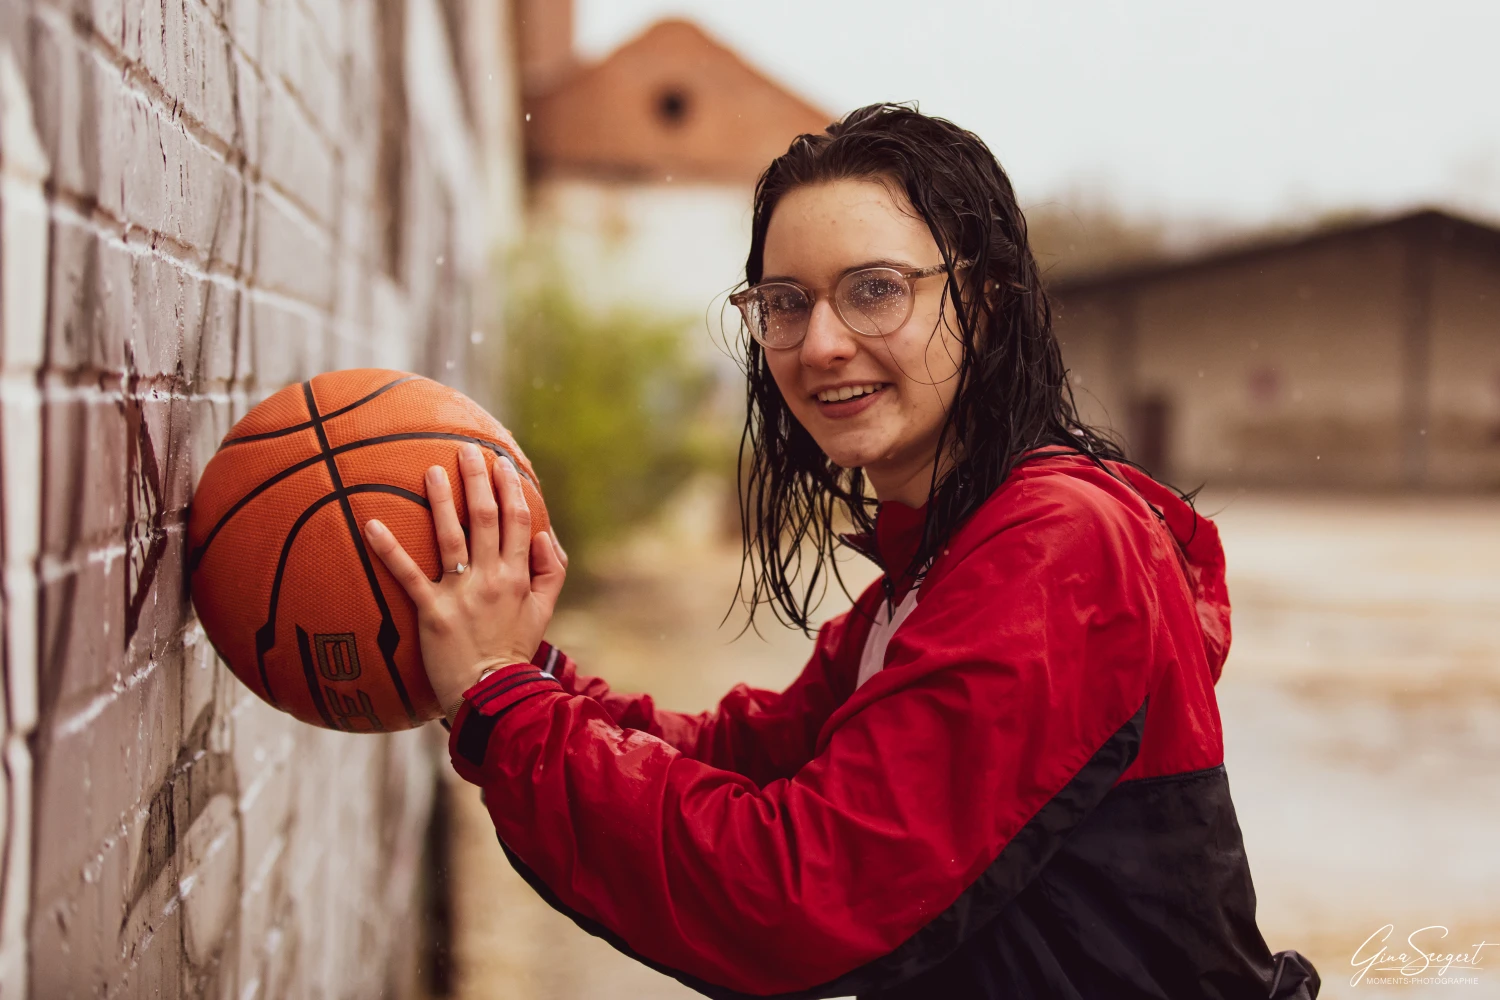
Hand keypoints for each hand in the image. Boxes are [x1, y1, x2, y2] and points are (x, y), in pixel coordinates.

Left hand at [363, 443, 566, 720]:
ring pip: (451, 536)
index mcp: (519, 576)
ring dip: (442, 500)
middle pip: (486, 518)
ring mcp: (461, 593)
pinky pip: (408, 575)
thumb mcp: (544, 612)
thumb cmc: (515, 652)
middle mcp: (492, 578)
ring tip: (431, 470)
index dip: (511, 489)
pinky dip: (389, 549)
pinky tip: (370, 525)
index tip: (501, 464)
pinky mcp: (432, 611)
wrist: (493, 695)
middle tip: (466, 450)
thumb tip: (544, 533)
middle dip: (477, 480)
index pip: (518, 521)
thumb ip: (551, 571)